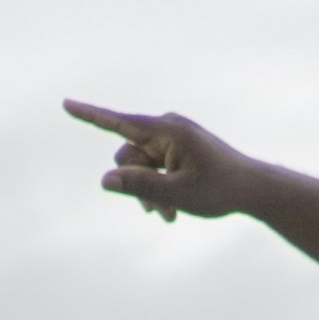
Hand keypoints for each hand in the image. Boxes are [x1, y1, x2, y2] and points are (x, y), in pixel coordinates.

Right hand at [68, 99, 266, 223]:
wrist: (253, 189)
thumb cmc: (221, 189)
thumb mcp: (178, 193)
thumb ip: (140, 186)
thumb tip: (105, 180)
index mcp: (169, 130)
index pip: (120, 122)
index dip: (90, 115)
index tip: (65, 103)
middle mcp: (166, 129)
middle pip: (128, 155)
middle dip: (135, 184)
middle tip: (157, 212)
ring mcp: (170, 139)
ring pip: (139, 166)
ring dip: (148, 192)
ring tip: (169, 216)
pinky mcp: (174, 151)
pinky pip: (152, 169)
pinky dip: (158, 189)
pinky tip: (171, 211)